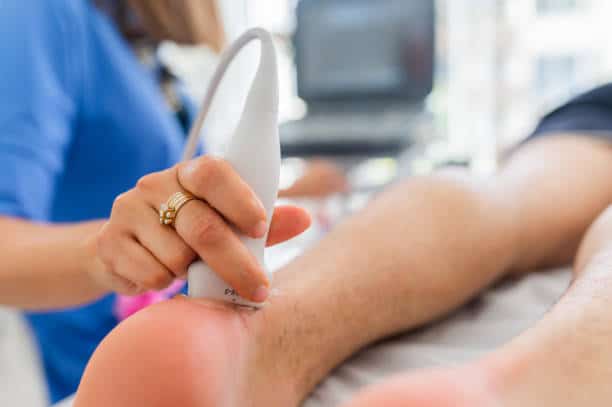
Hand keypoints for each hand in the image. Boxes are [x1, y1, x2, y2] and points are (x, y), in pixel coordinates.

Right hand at [90, 156, 309, 301]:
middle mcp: (156, 184)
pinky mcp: (110, 242)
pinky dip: (166, 283)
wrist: (125, 248)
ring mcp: (128, 210)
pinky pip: (152, 275)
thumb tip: (303, 219)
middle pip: (202, 226)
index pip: (212, 172)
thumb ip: (263, 223)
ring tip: (188, 266)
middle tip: (258, 288)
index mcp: (190, 173)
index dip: (239, 198)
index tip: (260, 226)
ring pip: (177, 257)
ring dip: (192, 274)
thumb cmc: (187, 233)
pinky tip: (163, 272)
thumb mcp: (227, 223)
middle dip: (236, 264)